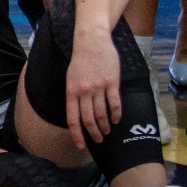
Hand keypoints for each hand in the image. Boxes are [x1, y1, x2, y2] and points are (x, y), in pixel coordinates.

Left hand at [64, 31, 122, 148]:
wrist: (92, 40)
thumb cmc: (81, 60)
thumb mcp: (71, 77)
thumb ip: (74, 96)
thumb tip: (78, 116)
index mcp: (71, 90)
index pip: (73, 118)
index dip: (77, 134)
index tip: (81, 145)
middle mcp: (84, 90)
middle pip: (88, 120)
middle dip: (94, 133)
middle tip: (99, 140)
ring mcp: (98, 86)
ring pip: (102, 114)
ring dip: (105, 126)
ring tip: (107, 131)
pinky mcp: (112, 82)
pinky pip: (115, 104)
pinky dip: (116, 115)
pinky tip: (116, 120)